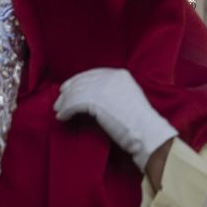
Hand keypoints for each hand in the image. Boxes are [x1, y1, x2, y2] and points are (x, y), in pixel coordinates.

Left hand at [54, 67, 177, 170]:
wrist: (146, 133)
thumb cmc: (140, 124)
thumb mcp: (128, 98)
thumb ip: (112, 92)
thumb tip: (92, 96)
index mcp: (120, 74)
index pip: (93, 74)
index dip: (78, 80)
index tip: (68, 88)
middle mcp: (111, 77)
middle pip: (82, 81)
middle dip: (69, 92)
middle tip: (59, 102)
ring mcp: (103, 88)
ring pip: (76, 92)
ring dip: (65, 103)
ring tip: (59, 111)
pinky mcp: (96, 101)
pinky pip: (74, 104)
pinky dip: (66, 111)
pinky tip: (63, 118)